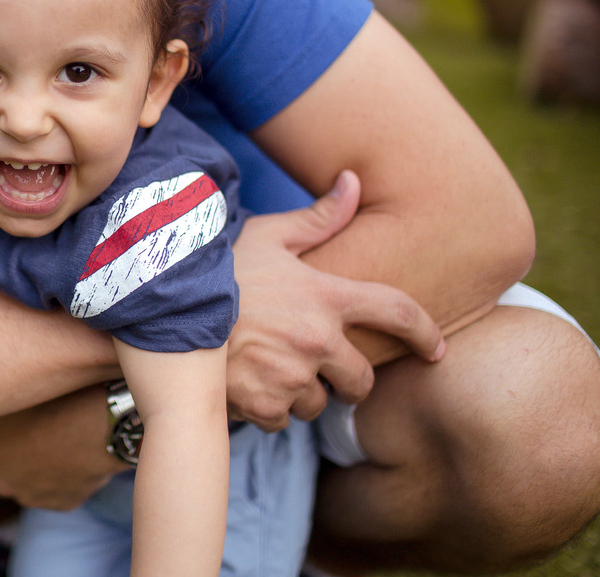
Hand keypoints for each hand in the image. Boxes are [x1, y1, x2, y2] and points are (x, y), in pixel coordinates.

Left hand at [0, 385, 128, 509]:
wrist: (97, 424)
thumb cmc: (53, 397)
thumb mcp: (12, 387)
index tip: (6, 409)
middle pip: (0, 462)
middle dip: (12, 447)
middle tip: (36, 421)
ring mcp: (29, 495)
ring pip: (31, 477)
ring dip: (40, 461)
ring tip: (62, 434)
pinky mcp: (61, 503)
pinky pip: (60, 486)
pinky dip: (67, 472)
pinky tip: (79, 450)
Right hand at [227, 170, 444, 430]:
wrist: (162, 307)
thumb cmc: (215, 268)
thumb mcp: (265, 235)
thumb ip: (317, 218)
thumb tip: (355, 180)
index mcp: (326, 297)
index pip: (397, 312)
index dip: (425, 333)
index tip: (437, 350)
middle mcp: (317, 340)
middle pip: (361, 379)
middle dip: (347, 379)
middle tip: (316, 365)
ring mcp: (290, 375)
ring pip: (318, 402)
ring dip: (302, 393)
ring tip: (267, 367)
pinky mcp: (262, 404)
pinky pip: (281, 420)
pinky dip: (268, 408)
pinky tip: (245, 382)